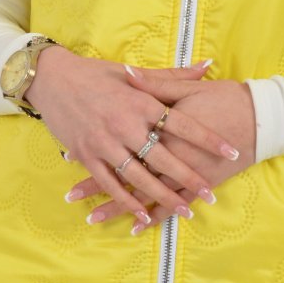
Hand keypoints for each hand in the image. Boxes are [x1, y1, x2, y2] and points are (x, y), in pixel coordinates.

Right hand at [27, 46, 241, 225]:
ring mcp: (105, 142)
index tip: (231, 151)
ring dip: (163, 197)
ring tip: (185, 210)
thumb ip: (172, 76)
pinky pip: (110, 184)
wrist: (51, 78)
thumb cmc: (96, 73)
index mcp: (142, 102)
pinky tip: (144, 216)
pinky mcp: (86, 155)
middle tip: (210, 194)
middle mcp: (125, 124)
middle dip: (190, 178)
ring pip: (140, 177)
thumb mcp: (134, 72)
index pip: (183, 123)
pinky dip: (127, 202)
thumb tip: (208, 66)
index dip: (209, 139)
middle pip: (164, 157)